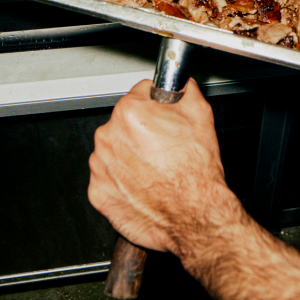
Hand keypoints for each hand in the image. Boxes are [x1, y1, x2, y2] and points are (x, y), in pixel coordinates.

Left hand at [88, 78, 235, 256]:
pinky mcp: (97, 191)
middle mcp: (109, 135)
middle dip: (142, 130)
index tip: (165, 118)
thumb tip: (179, 84)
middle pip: (125, 121)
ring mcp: (101, 165)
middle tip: (164, 146)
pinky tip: (143, 183)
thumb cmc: (196, 171)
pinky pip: (108, 175)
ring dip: (131, 154)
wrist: (193, 214)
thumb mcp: (201, 114)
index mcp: (130, 112)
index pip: (141, 94)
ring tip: (155, 167)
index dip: (157, 105)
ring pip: (116, 148)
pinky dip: (122, 179)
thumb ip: (184, 90)